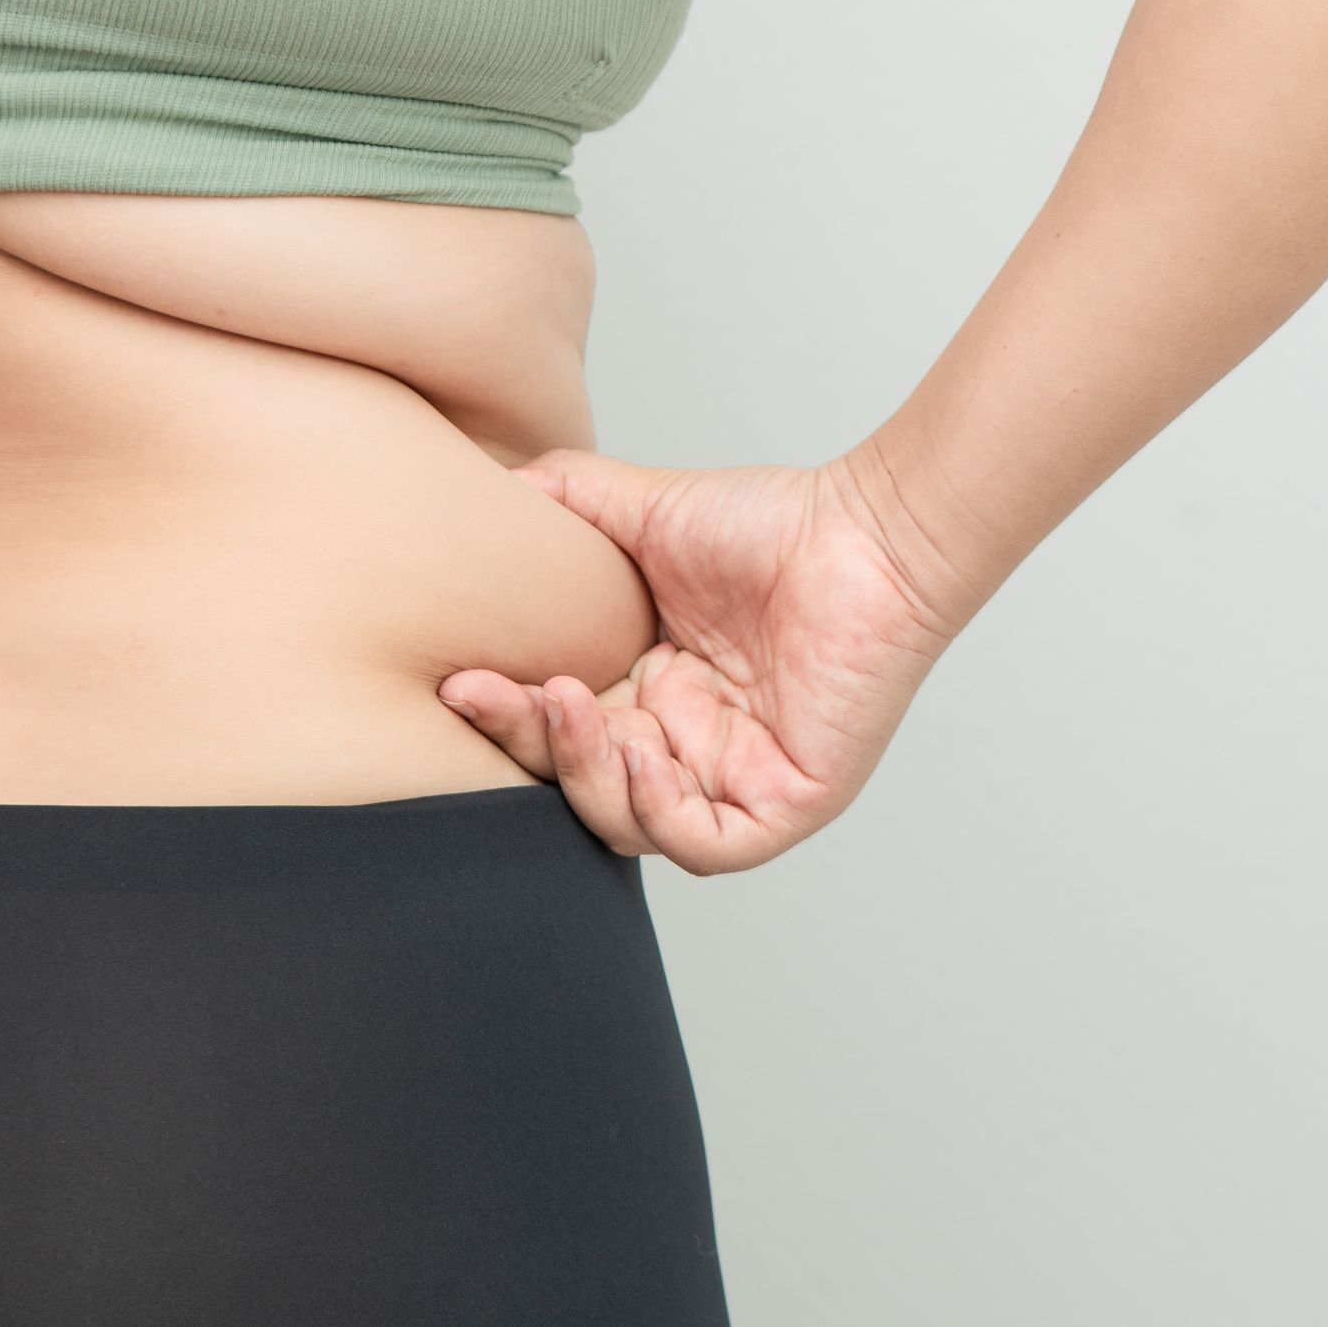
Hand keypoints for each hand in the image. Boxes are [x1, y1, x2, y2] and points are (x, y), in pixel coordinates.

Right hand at [437, 452, 955, 873]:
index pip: (558, 726)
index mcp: (650, 692)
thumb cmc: (773, 522)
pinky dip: (659, 811)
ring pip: (628, 819)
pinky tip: (638, 753)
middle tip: (488, 693)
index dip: (508, 712)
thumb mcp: (643, 510)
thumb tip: (490, 484)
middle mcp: (685, 743)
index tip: (460, 680)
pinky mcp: (785, 803)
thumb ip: (565, 497)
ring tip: (572, 706)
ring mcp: (733, 778)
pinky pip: (705, 843)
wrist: (866, 533)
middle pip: (579, 777)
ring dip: (585, 774)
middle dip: (528, 742)